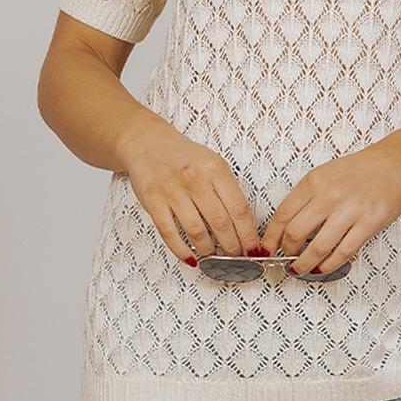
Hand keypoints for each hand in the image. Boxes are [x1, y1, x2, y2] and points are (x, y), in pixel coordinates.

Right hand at [119, 116, 261, 267]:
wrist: (147, 142)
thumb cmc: (183, 156)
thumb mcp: (212, 163)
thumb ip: (227, 189)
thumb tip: (243, 224)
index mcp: (215, 169)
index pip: (239, 209)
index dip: (248, 234)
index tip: (253, 248)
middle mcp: (195, 179)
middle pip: (221, 223)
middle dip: (232, 247)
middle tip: (237, 258)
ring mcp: (173, 191)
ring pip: (197, 232)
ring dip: (209, 251)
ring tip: (214, 258)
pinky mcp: (154, 202)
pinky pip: (170, 233)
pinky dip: (182, 251)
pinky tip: (190, 258)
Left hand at [262, 129, 400, 275]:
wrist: (394, 164)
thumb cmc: (360, 171)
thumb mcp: (325, 174)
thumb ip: (307, 197)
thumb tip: (286, 227)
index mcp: (314, 182)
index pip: (282, 214)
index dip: (270, 237)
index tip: (266, 248)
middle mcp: (329, 196)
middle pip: (295, 232)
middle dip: (287, 252)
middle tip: (286, 259)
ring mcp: (349, 210)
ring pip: (318, 247)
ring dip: (305, 264)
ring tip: (300, 270)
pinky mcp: (368, 224)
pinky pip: (344, 251)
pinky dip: (330, 264)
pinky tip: (323, 268)